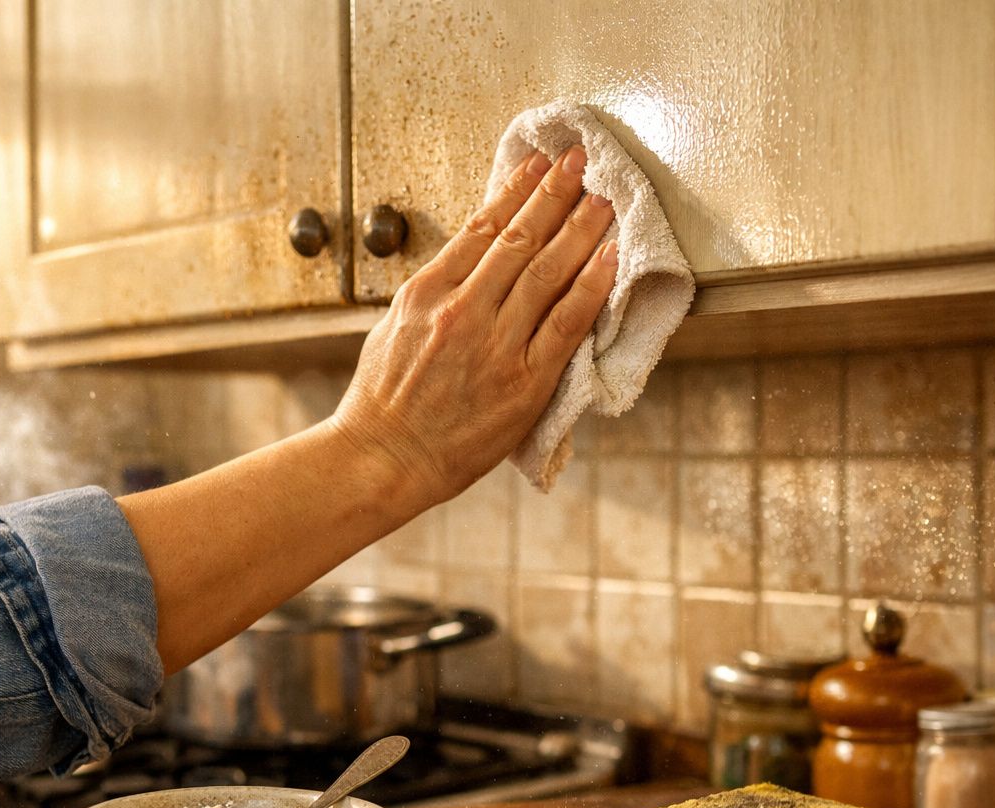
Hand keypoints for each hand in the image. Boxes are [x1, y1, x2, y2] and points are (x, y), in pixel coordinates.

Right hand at [332, 145, 617, 508]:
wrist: (383, 459)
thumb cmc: (383, 403)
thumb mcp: (393, 328)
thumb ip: (433, 293)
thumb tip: (468, 263)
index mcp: (427, 292)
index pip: (482, 227)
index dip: (516, 189)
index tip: (538, 164)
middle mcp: (462, 310)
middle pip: (519, 238)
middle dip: (554, 194)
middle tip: (581, 162)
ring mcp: (495, 344)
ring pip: (547, 272)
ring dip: (580, 229)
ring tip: (603, 199)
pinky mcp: (523, 381)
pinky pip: (566, 323)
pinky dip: (592, 287)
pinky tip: (611, 258)